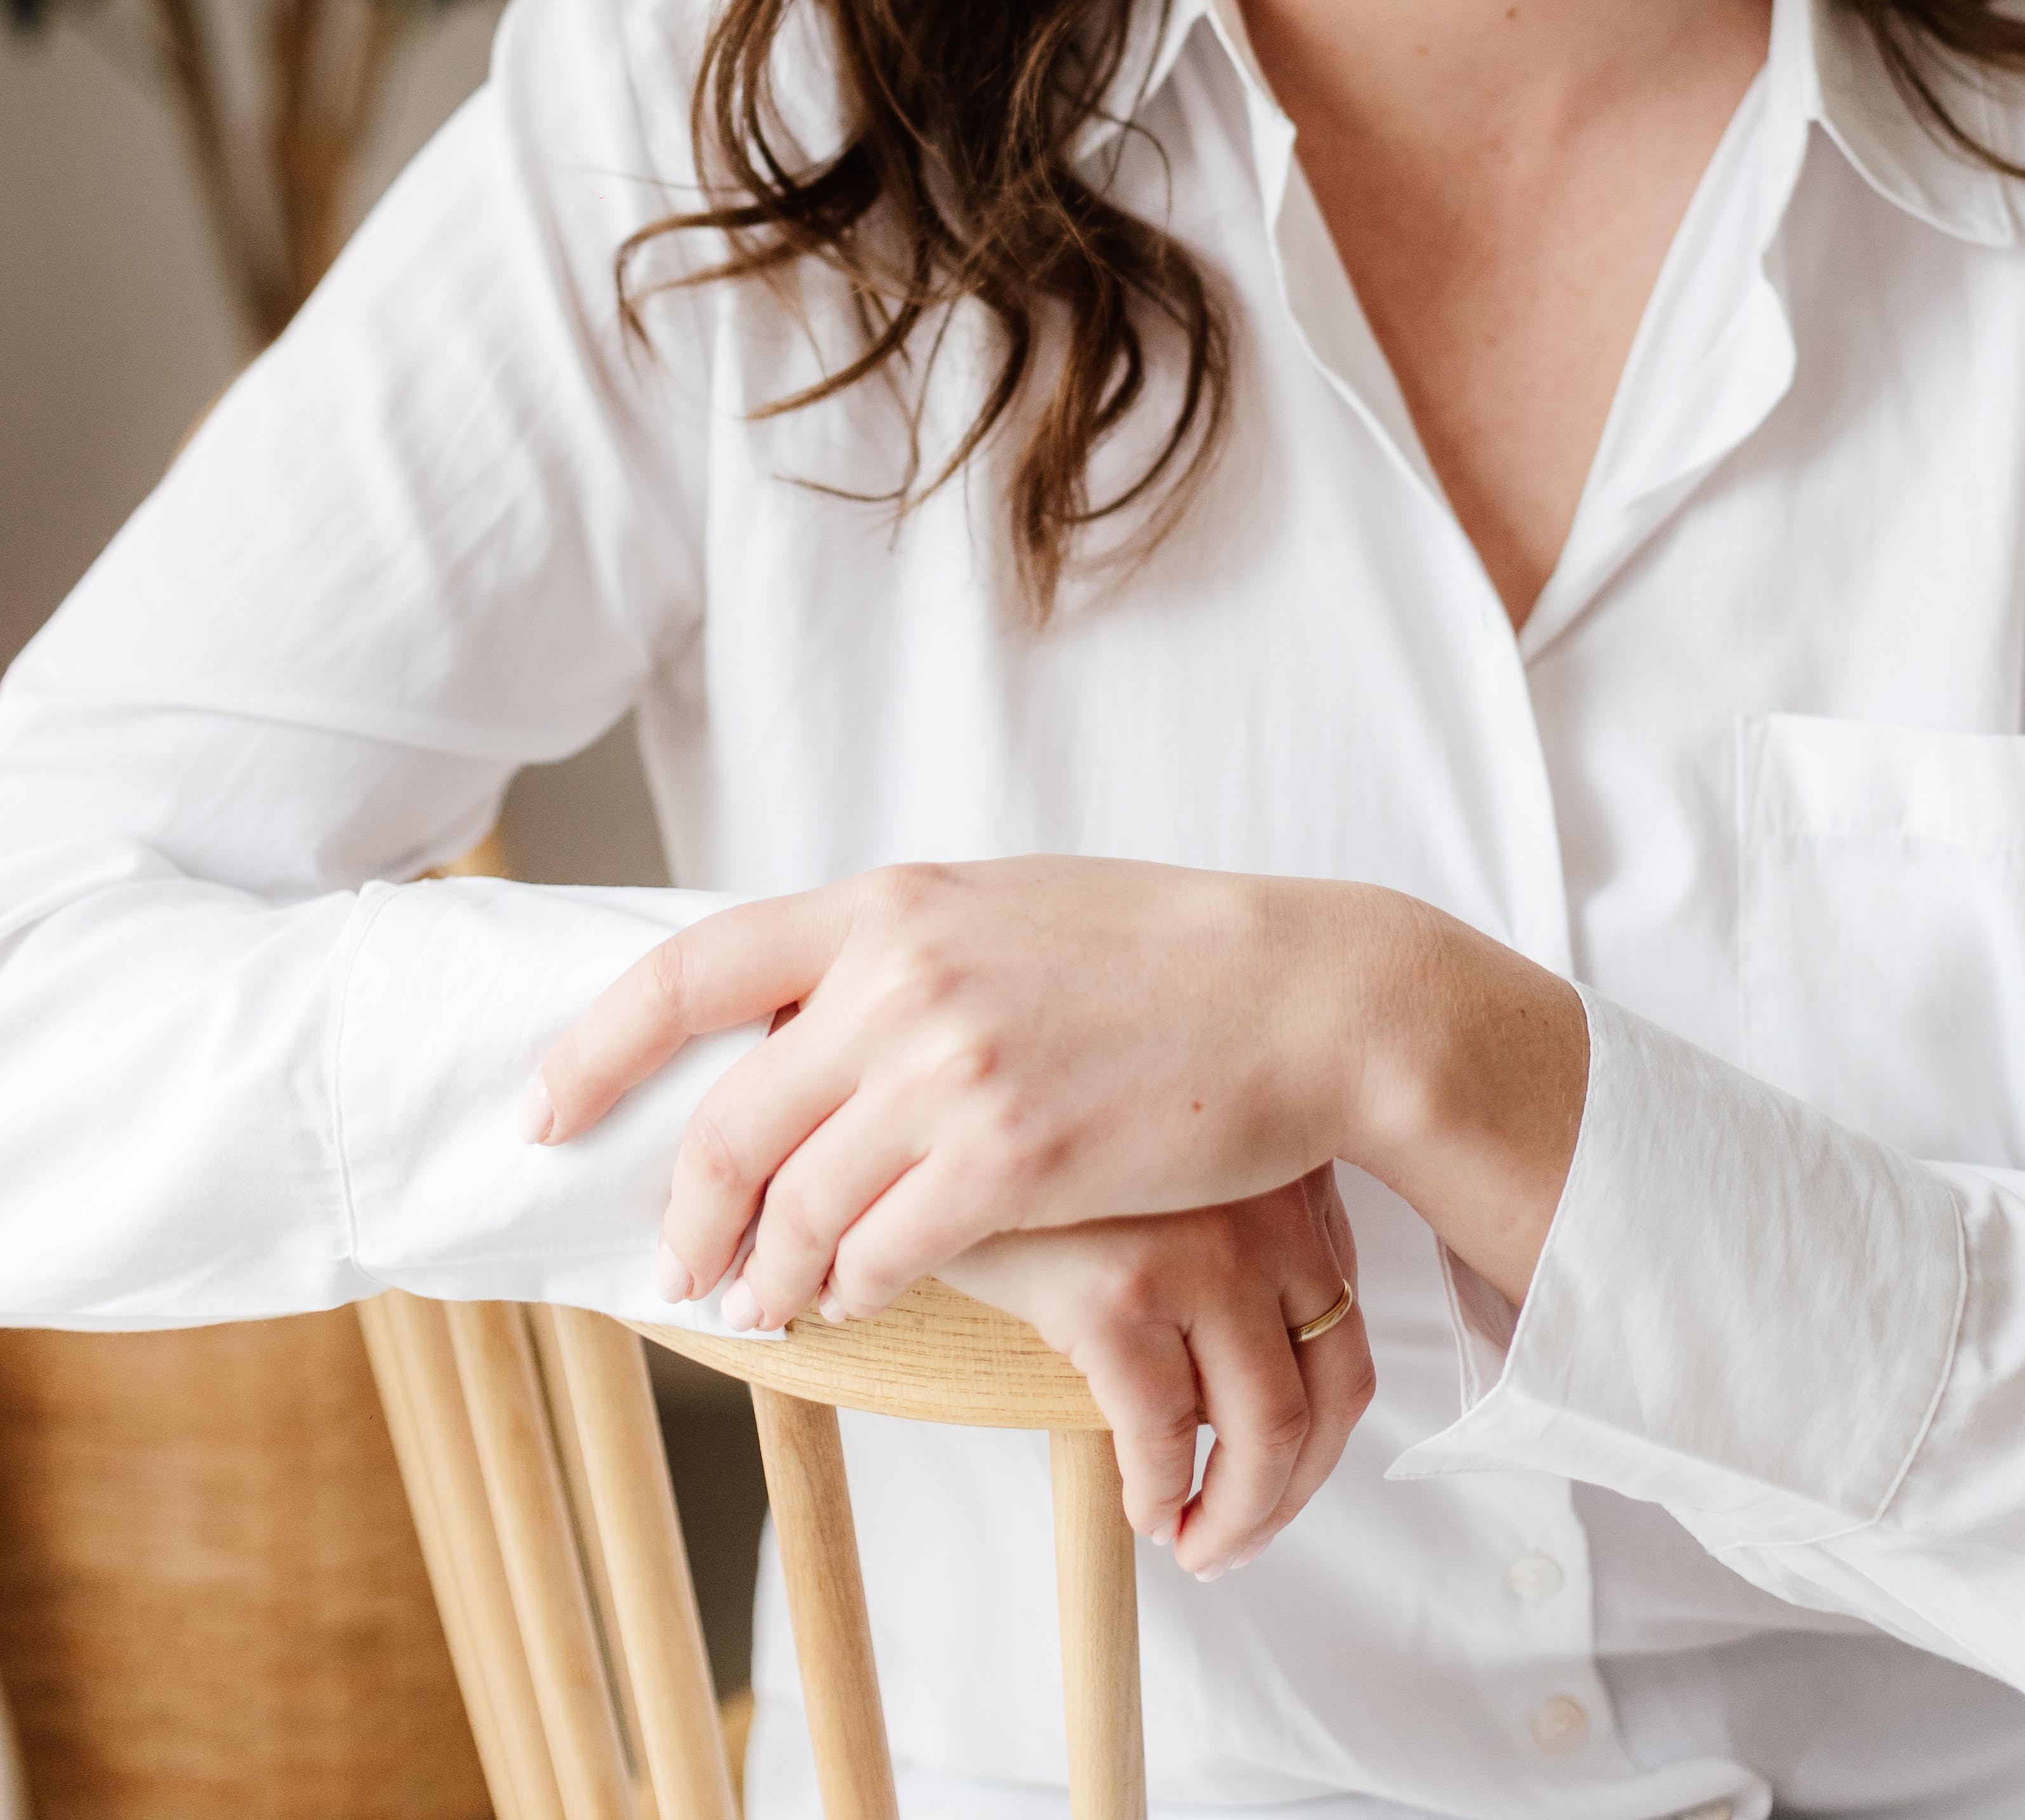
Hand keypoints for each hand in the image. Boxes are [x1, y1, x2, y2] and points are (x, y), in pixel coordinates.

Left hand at [531, 855, 1374, 1325]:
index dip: (596, 1049)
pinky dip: (854, 1289)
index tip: (546, 1108)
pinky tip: (856, 1300)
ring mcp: (953, 1068)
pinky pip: (886, 1252)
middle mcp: (900, 978)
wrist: (1292, 988)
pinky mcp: (1011, 1157)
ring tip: (762, 1306)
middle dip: (682, 1211)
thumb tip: (801, 1009)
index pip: (689, 969)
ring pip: (798, 1204)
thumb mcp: (998, 908)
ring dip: (766, 1274)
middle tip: (671, 1265)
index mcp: (889, 904)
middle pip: (728, 1119)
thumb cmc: (1152, 950)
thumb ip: (894, 952)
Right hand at [944, 1168, 1373, 1577]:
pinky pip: (1163, 1436)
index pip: (1345, 1322)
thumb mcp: (1178, 1164)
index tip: (1283, 1472)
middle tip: (1241, 1539)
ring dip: (1237, 1517)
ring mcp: (1200, 1248)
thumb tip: (1258, 1385)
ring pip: (1266, 1429)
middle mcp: (1268, 1204)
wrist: (940, 1123)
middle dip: (1292, 1489)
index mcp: (1290, 1168)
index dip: (1321, 1422)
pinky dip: (1159, 1495)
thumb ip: (1237, 1233)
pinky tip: (1141, 1512)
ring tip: (1196, 1546)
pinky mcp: (1118, 1294)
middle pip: (1331, 1386)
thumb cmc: (1055, 1151)